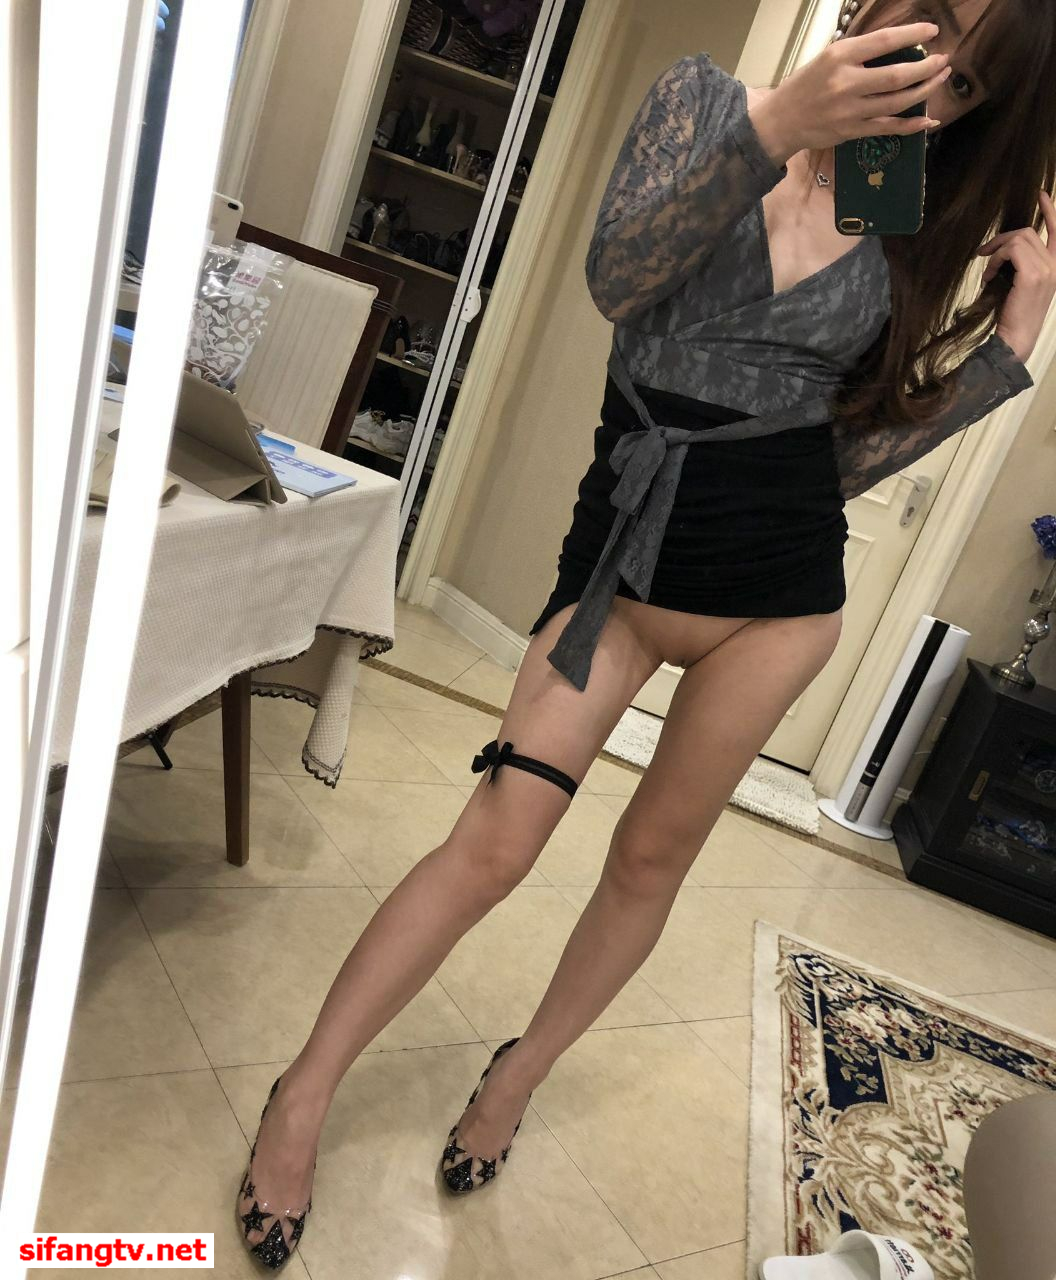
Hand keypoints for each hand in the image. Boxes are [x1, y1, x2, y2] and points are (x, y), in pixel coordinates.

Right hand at [756, 21, 948, 162]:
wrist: (780, 122)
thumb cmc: (804, 86)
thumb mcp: (826, 59)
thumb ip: (857, 54)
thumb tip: (893, 48)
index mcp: (840, 57)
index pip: (884, 41)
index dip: (913, 35)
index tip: (932, 31)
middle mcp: (846, 82)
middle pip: (898, 75)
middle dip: (927, 67)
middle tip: (944, 60)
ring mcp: (850, 110)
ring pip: (898, 102)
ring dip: (924, 91)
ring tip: (940, 79)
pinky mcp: (851, 131)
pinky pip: (888, 128)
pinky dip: (911, 125)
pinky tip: (928, 119)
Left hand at [981, 189, 1055, 365]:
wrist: (1017, 339)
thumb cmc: (1015, 316)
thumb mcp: (1022, 285)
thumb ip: (1022, 265)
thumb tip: (1005, 249)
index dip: (1051, 211)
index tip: (1042, 194)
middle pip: (1028, 232)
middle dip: (1003, 238)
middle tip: (984, 252)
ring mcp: (1047, 268)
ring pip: (1018, 239)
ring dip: (996, 251)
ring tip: (987, 270)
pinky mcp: (1033, 274)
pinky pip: (1010, 250)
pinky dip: (994, 260)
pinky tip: (988, 277)